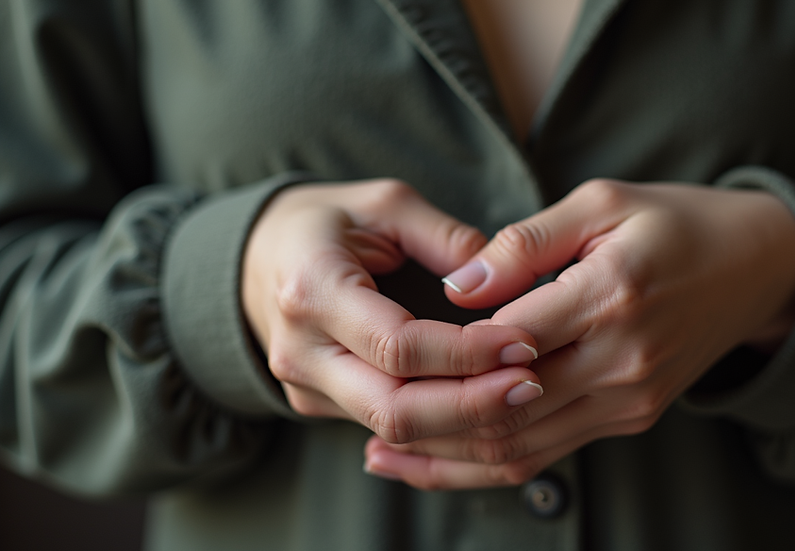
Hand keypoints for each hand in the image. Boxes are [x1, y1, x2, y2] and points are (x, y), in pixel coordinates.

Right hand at [242, 179, 543, 443]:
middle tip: (532, 384)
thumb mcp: (385, 203)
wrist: (257, 256)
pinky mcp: (318, 404)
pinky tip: (485, 407)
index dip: (468, 354)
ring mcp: (304, 385)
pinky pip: (386, 427)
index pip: (399, 346)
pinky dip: (440, 424)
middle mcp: (300, 350)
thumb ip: (445, 237)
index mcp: (312, 289)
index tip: (525, 341)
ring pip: (393, 429)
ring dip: (464, 422)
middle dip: (472, 406)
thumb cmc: (326, 221)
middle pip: (395, 409)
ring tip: (521, 395)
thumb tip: (504, 281)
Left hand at [363, 179, 794, 488]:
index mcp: (612, 294)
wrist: (759, 268)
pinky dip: (490, 463)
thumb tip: (456, 287)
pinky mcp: (631, 417)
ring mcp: (630, 399)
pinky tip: (441, 461)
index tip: (385, 344)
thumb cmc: (675, 221)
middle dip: (426, 421)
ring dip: (448, 458)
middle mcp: (623, 361)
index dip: (439, 350)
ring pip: (521, 448)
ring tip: (382, 454)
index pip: (503, 339)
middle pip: (504, 410)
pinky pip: (549, 454)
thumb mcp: (602, 202)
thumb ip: (524, 245)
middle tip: (363, 417)